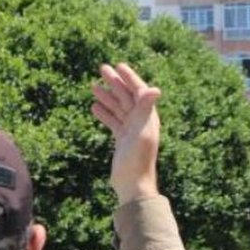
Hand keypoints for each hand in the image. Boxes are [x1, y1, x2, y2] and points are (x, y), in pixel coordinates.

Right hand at [91, 63, 161, 203]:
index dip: (129, 78)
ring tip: (93, 86)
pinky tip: (94, 107)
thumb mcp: (141, 132)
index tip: (119, 65)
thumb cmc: (138, 159)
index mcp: (147, 117)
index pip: (139, 91)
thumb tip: (155, 89)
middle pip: (127, 97)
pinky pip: (113, 122)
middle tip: (102, 68)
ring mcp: (131, 131)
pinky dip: (104, 114)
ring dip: (107, 96)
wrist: (133, 184)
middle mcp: (141, 122)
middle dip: (115, 83)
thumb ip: (145, 109)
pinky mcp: (122, 140)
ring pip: (118, 108)